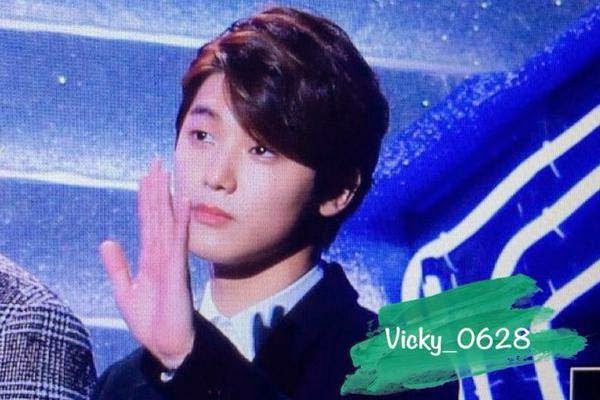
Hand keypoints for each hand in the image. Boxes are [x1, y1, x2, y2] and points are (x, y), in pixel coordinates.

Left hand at [100, 158, 193, 368]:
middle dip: (155, 188)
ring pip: (168, 221)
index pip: (146, 222)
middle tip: (155, 161)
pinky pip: (179, 240)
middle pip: (157, 214)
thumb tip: (107, 240)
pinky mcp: (178, 270)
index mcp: (150, 258)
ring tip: (164, 172)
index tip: (144, 176)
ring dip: (166, 196)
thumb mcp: (125, 292)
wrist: (167, 345)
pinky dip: (181, 220)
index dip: (145, 198)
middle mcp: (163, 253)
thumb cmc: (151, 321)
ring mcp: (171, 260)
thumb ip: (117, 266)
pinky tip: (182, 201)